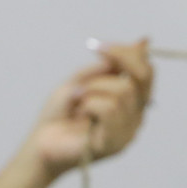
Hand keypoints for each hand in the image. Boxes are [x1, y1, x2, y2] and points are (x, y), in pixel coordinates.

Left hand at [28, 39, 153, 178]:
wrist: (40, 144)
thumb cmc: (60, 115)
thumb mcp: (84, 80)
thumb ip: (111, 65)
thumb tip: (143, 43)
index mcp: (131, 102)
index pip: (146, 72)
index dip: (128, 54)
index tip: (99, 46)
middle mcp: (135, 117)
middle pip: (141, 78)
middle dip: (114, 63)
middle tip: (87, 68)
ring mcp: (128, 132)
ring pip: (121, 92)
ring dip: (91, 90)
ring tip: (76, 103)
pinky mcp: (115, 143)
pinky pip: (109, 109)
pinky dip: (88, 104)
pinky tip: (78, 113)